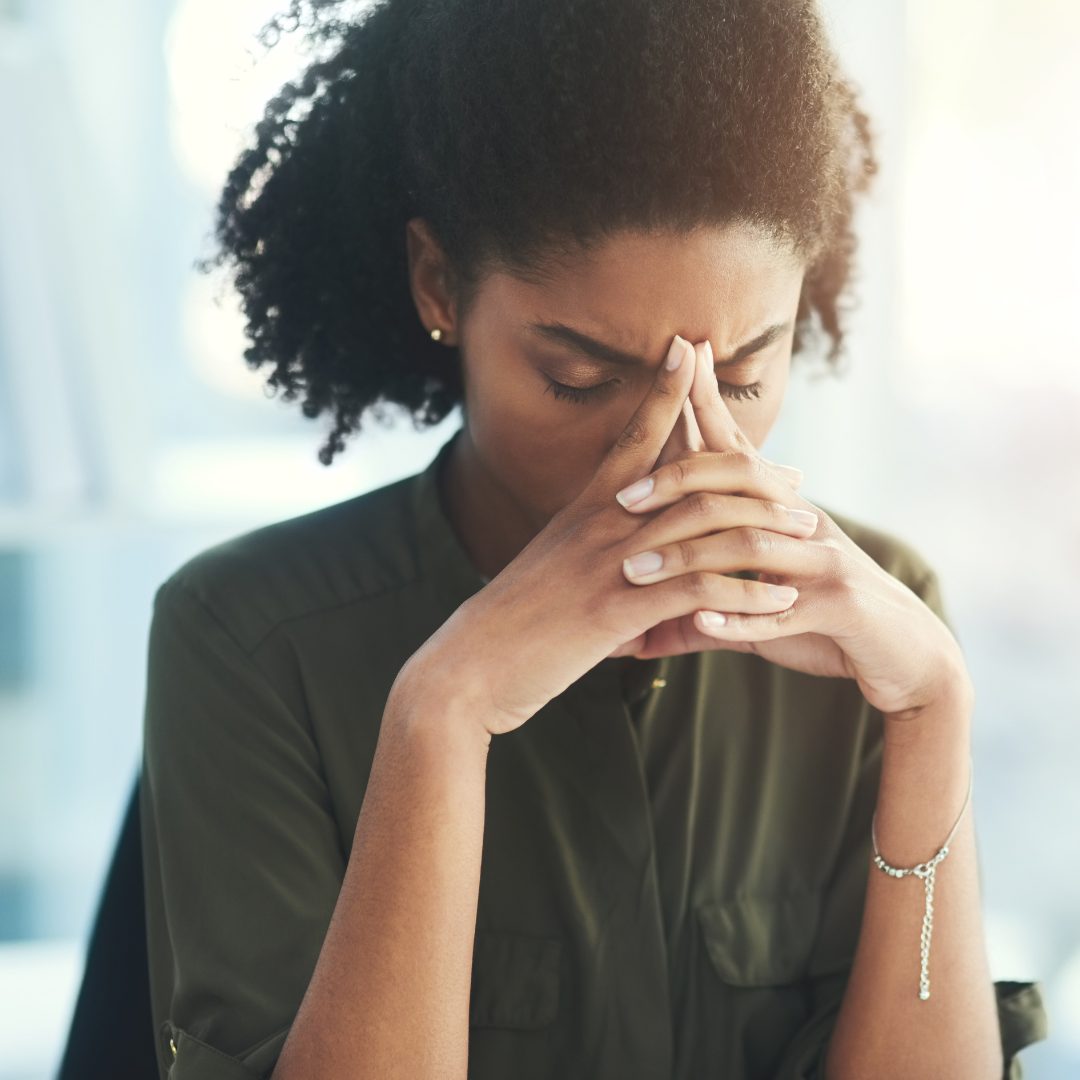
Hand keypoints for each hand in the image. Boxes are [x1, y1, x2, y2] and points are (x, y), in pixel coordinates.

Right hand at [415, 334, 815, 736]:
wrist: (470, 664)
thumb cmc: (513, 618)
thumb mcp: (552, 563)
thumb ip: (589, 542)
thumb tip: (618, 541)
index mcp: (587, 507)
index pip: (631, 433)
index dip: (663, 388)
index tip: (690, 348)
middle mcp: (602, 523)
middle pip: (692, 476)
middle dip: (752, 471)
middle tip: (796, 478)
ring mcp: (611, 564)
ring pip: (706, 529)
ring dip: (766, 531)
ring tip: (808, 535)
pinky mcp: (618, 610)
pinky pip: (699, 592)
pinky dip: (746, 595)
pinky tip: (780, 602)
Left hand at [609, 339, 970, 719]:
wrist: (909, 653)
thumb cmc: (826, 625)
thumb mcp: (760, 610)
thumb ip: (704, 612)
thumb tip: (641, 634)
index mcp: (784, 513)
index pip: (738, 452)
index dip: (709, 406)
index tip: (680, 358)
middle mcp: (805, 524)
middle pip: (740, 482)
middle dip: (678, 482)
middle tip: (622, 498)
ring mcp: (825, 562)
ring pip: (751, 545)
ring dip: (689, 559)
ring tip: (637, 573)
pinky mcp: (842, 606)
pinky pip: (784, 610)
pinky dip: (740, 616)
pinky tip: (700, 618)